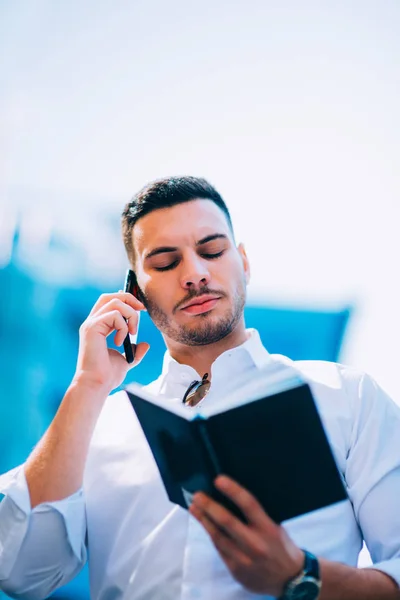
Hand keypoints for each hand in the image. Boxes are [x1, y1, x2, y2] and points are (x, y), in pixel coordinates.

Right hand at [74, 292, 149, 392]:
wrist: (97, 384)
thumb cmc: (108, 376)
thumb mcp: (126, 361)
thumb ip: (135, 352)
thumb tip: (146, 344)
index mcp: (98, 327)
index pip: (109, 302)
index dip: (125, 300)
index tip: (141, 309)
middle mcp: (92, 322)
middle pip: (109, 296)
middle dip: (129, 298)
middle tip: (142, 310)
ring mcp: (90, 324)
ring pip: (115, 302)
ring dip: (130, 315)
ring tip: (131, 333)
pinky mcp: (92, 327)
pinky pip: (115, 315)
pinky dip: (123, 327)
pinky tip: (120, 342)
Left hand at [189, 475, 303, 596]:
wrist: (288, 580)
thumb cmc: (281, 546)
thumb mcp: (276, 527)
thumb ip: (258, 516)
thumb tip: (234, 496)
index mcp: (269, 529)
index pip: (249, 505)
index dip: (233, 491)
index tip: (218, 479)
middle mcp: (255, 544)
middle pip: (227, 522)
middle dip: (209, 507)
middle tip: (197, 495)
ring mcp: (244, 559)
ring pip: (218, 536)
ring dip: (204, 520)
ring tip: (194, 507)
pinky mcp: (235, 570)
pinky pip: (219, 549)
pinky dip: (211, 534)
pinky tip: (204, 523)